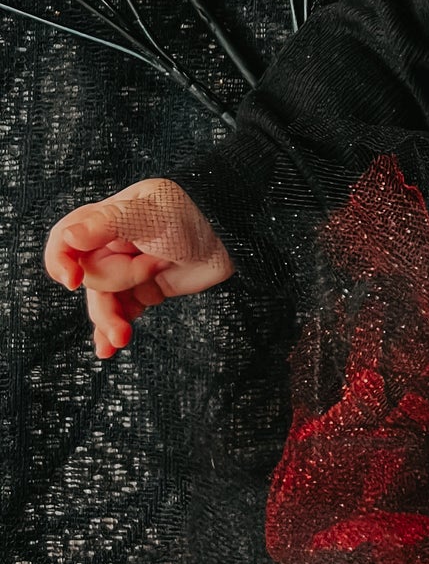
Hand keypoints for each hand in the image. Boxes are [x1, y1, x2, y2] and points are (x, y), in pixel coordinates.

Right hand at [44, 179, 234, 359]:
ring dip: (109, 319)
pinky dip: (112, 330)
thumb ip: (108, 224)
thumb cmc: (193, 218)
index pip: (66, 238)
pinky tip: (108, 348)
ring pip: (101, 300)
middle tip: (155, 267)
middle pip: (89, 275)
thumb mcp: (150, 215)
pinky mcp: (141, 292)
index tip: (71, 280)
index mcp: (107, 217)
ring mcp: (126, 270)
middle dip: (118, 280)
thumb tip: (68, 236)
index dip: (60, 259)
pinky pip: (118, 314)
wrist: (232, 243)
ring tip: (122, 337)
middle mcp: (111, 244)